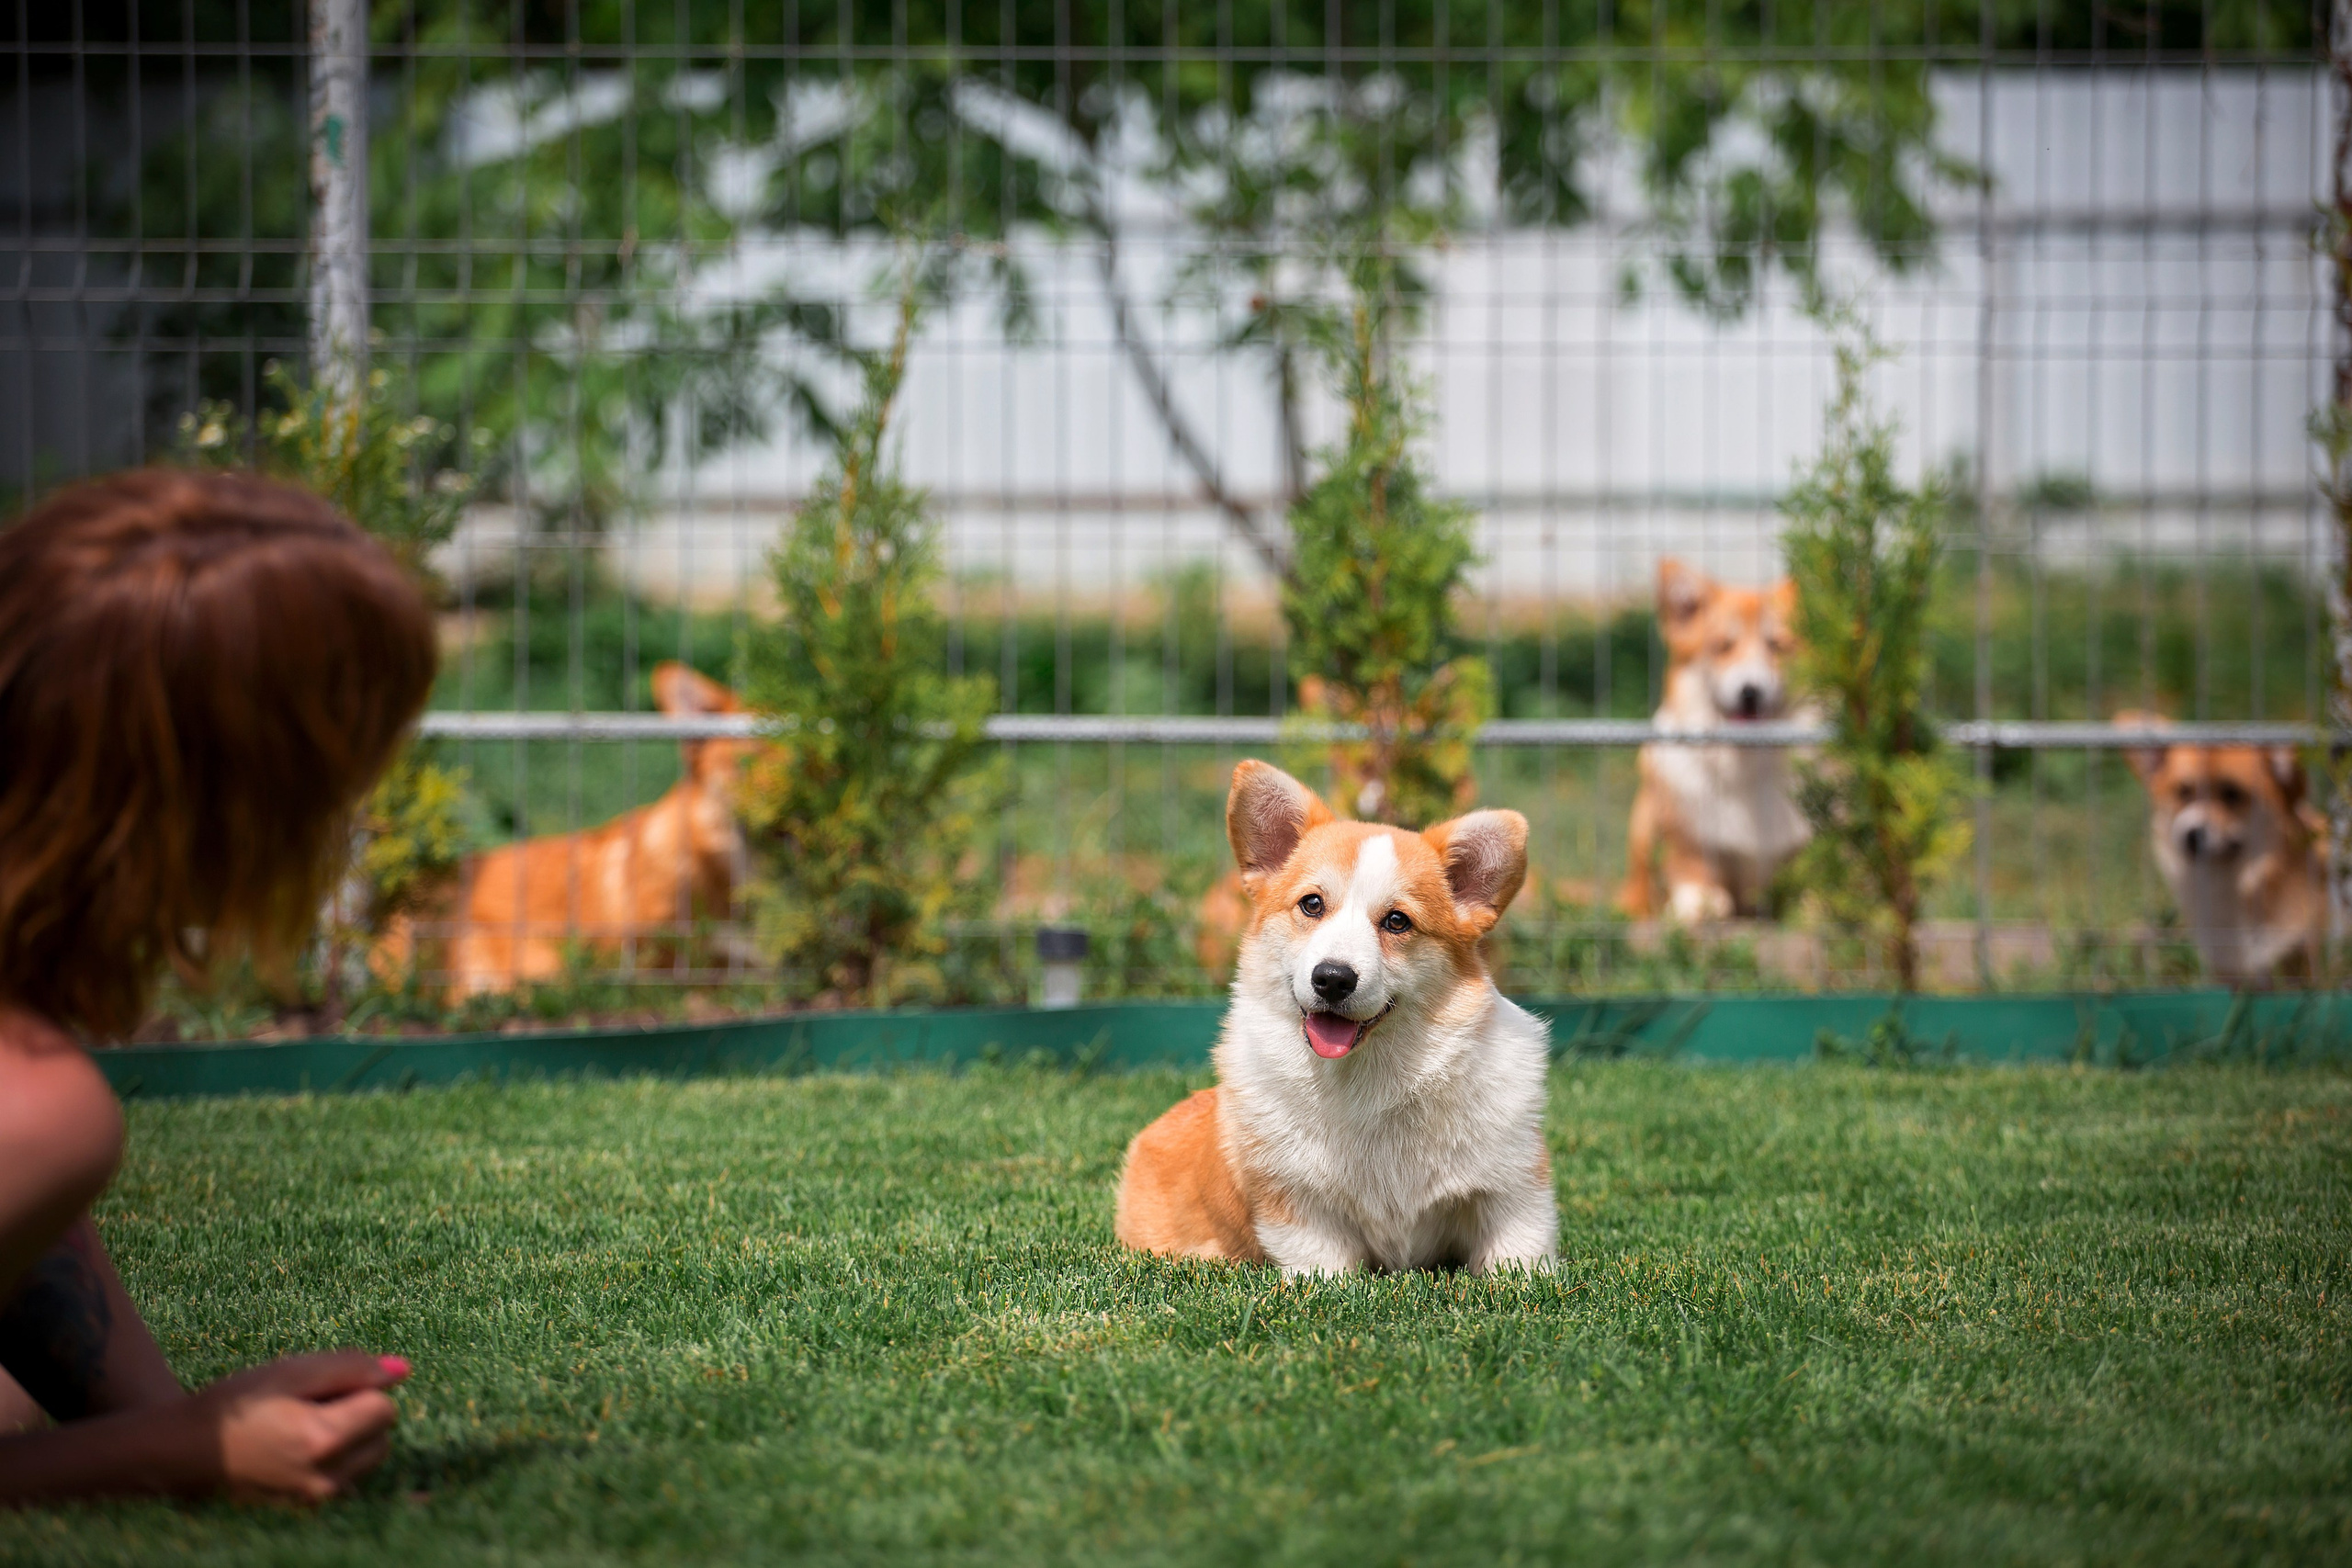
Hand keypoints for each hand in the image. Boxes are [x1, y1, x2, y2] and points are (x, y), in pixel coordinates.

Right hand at [191, 1350, 407, 1504]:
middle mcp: (327, 1478)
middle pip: (384, 1433)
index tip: (320, 1390)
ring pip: (371, 1456)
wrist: (185, 1453)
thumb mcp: (292, 1372)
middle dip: (360, 1412)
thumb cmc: (237, 1405)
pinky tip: (300, 1446)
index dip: (359, 1388)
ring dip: (352, 1435)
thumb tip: (402, 1371)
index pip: (385, 1406)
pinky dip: (338, 1457)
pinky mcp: (310, 1507)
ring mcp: (318, 1499)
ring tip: (302, 1424)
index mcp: (323, 1441)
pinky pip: (349, 1474)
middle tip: (309, 1405)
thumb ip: (351, 1368)